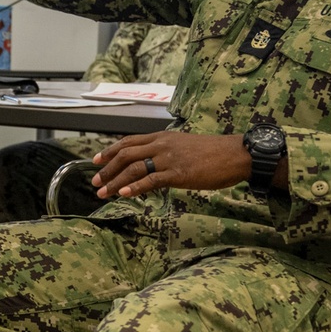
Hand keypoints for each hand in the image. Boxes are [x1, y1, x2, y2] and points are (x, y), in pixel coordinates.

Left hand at [91, 131, 251, 198]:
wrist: (235, 154)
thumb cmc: (213, 153)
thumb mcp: (184, 146)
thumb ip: (166, 153)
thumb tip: (152, 164)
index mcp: (162, 137)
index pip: (128, 141)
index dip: (109, 151)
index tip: (96, 160)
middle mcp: (162, 145)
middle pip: (126, 154)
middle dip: (107, 169)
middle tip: (95, 182)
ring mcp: (169, 159)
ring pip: (134, 168)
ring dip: (115, 181)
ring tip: (103, 192)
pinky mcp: (178, 173)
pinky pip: (151, 180)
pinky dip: (135, 187)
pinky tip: (124, 194)